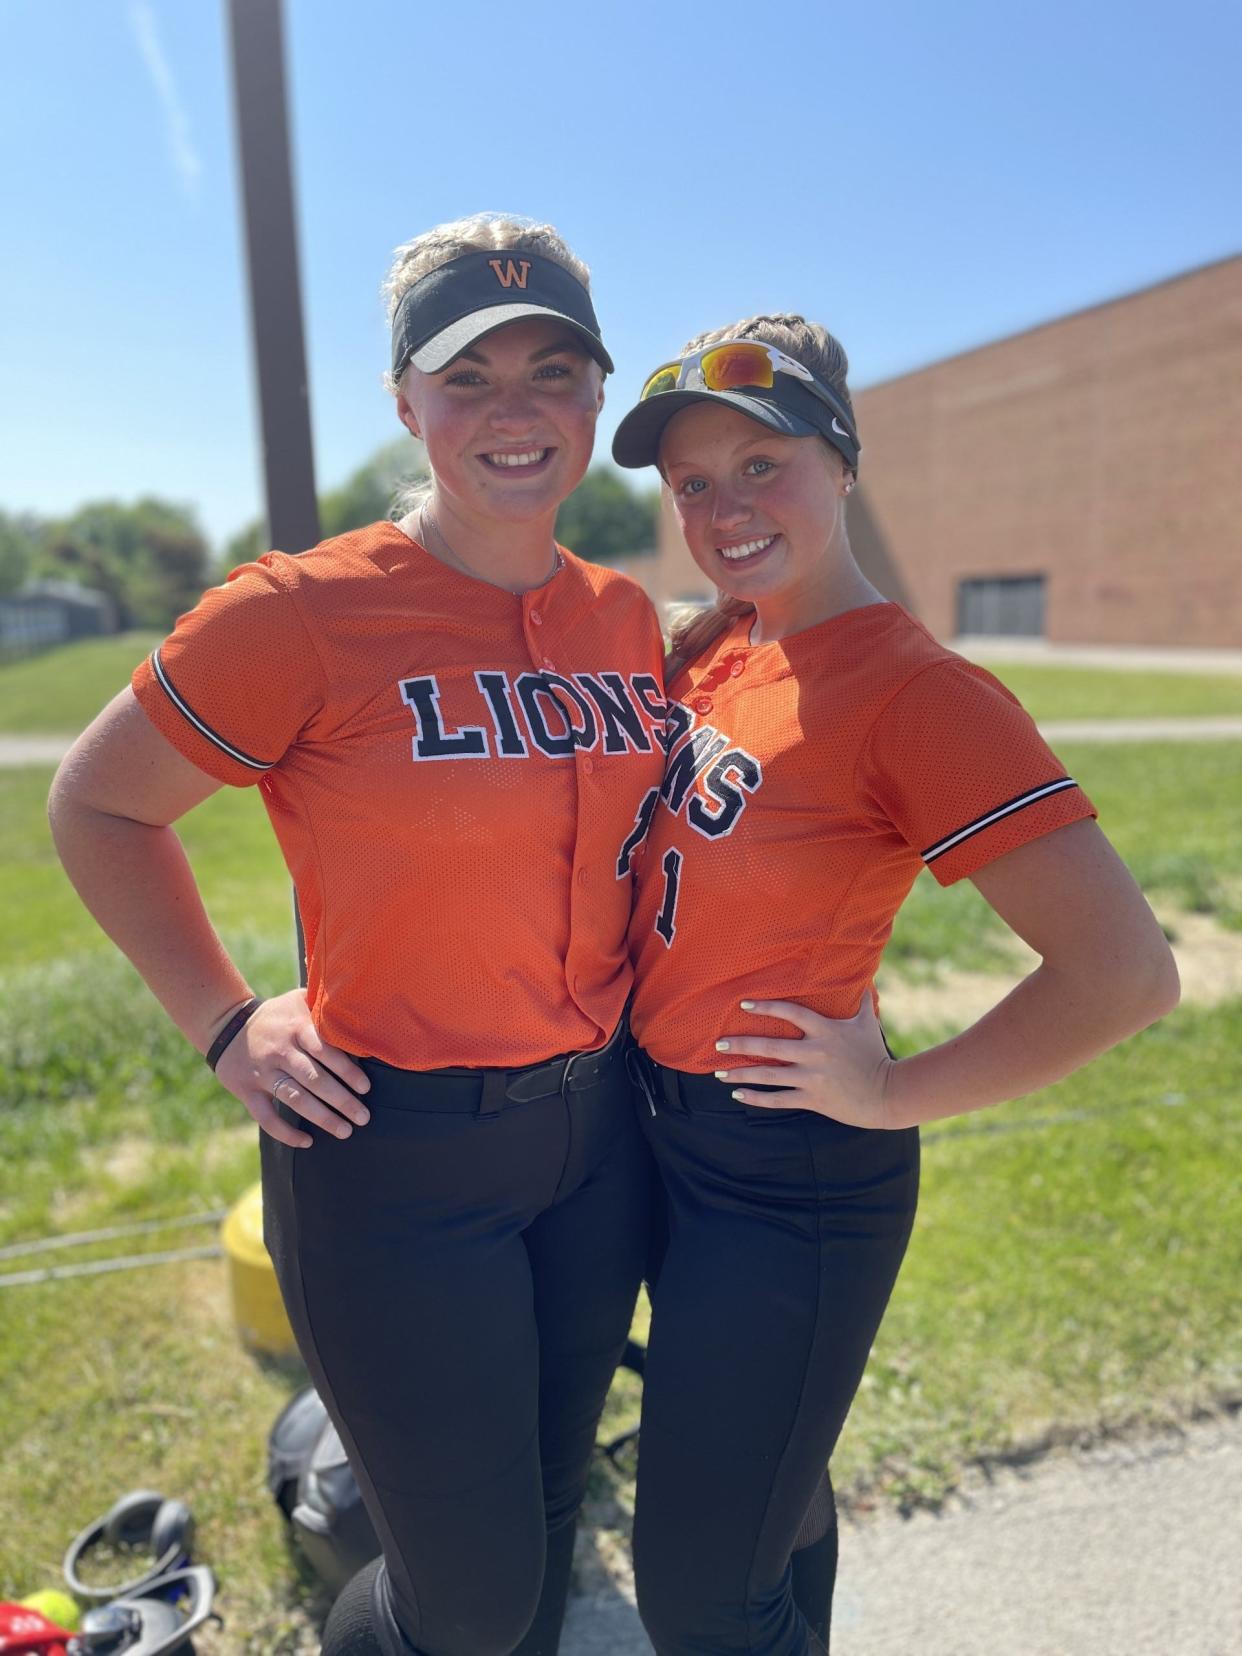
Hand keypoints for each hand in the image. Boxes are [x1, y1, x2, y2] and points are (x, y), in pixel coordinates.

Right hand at [213, 988, 371, 1148]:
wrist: (227, 1025)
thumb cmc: (278, 1015)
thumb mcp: (298, 1000)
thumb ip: (325, 1007)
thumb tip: (363, 1013)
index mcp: (296, 1027)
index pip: (324, 1051)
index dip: (346, 1071)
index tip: (365, 1088)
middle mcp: (279, 1051)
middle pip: (313, 1079)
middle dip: (341, 1100)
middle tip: (363, 1117)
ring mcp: (262, 1072)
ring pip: (294, 1099)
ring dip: (321, 1117)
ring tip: (345, 1131)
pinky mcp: (247, 1091)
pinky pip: (266, 1117)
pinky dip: (285, 1132)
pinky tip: (306, 1141)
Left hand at [713, 996, 898, 1128]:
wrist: (888, 1094)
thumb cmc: (875, 1055)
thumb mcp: (867, 1023)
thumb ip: (861, 1000)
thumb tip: (863, 977)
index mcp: (826, 1031)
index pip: (791, 1013)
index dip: (766, 1007)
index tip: (743, 1004)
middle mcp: (815, 1053)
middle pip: (770, 1047)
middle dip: (741, 1045)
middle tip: (718, 1043)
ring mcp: (812, 1078)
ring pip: (769, 1076)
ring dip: (741, 1074)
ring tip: (719, 1072)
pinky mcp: (813, 1100)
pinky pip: (778, 1100)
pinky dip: (756, 1099)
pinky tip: (737, 1096)